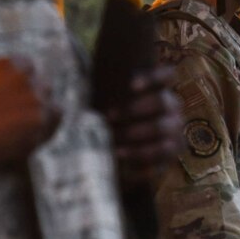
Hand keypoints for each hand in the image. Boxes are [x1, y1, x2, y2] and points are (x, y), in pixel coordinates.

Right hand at [0, 55, 59, 172]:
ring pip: (51, 105)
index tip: (5, 85)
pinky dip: (46, 127)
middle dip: (30, 91)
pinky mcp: (37, 135)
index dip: (15, 75)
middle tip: (15, 103)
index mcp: (14, 65)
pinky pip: (51, 128)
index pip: (25, 64)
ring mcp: (37, 111)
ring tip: (29, 117)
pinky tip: (36, 130)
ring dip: (42, 108)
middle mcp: (32, 85)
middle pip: (40, 84)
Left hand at [103, 64, 182, 183]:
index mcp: (159, 90)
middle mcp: (172, 109)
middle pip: (163, 102)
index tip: (130, 85)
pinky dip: (141, 160)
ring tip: (114, 146)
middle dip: (135, 109)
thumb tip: (64, 99)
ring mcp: (175, 132)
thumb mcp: (106, 109)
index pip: (167, 75)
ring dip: (137, 135)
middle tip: (109, 116)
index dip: (153, 76)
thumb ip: (100, 98)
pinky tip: (123, 164)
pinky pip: (161, 156)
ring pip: (163, 129)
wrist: (120, 161)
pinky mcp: (171, 155)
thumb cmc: (111, 126)